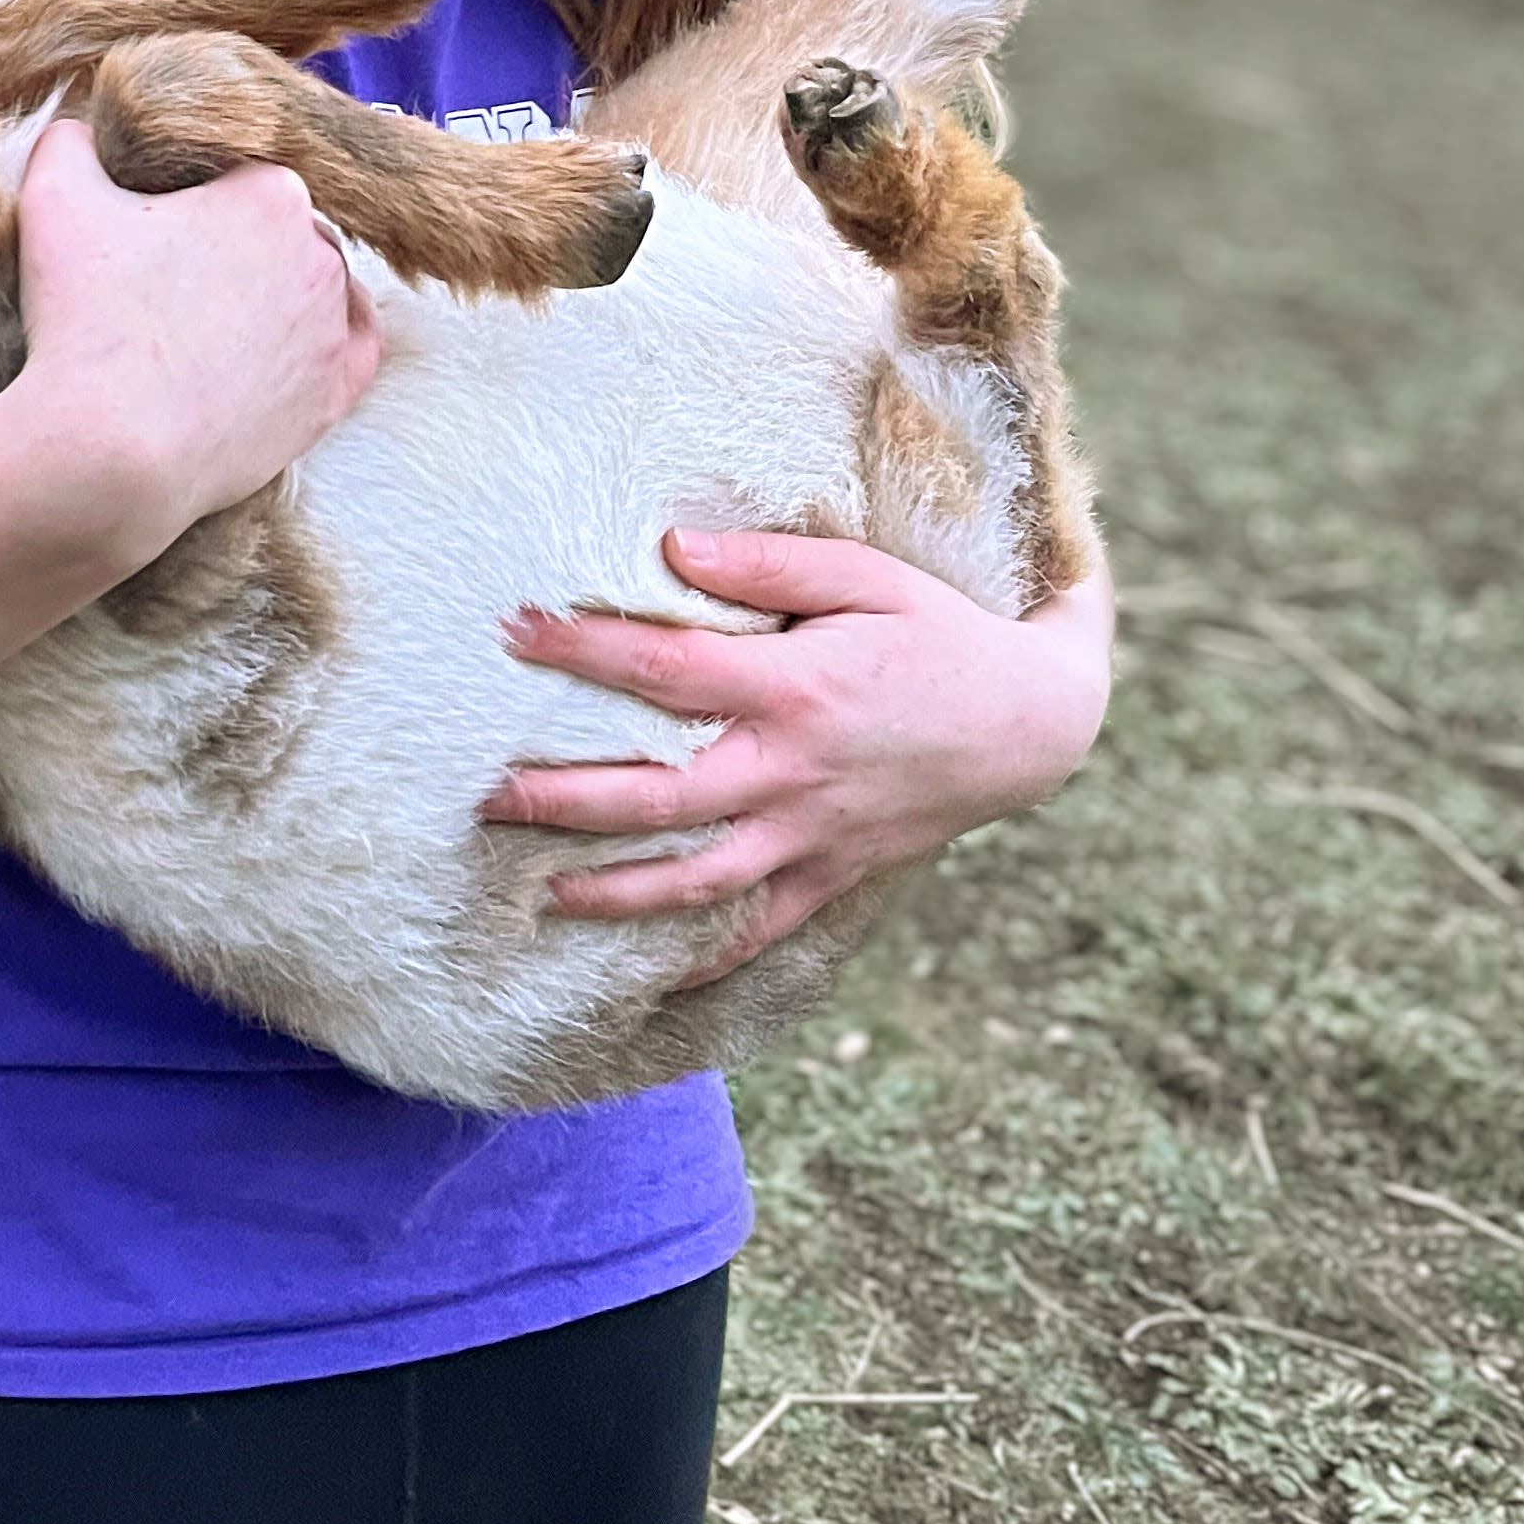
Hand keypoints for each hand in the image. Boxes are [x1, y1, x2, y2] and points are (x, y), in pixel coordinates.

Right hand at [5, 117, 378, 558]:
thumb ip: (71, 141)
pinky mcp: (335, 395)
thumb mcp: (54, 198)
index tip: (151, 233)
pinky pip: (350, 349)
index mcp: (269, 193)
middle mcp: (320, 253)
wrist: (112, 450)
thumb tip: (81, 127)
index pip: (236, 178)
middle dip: (236, 246)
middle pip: (281, 231)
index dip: (192, 201)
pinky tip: (286, 343)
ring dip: (277, 292)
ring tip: (215, 319)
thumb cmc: (85, 320)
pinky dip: (323, 341)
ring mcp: (333, 328)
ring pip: (315, 287)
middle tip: (173, 283)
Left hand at [480, 529, 1114, 983]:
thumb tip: (674, 545)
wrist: (1036, 724)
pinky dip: (703, 959)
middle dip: (567, 800)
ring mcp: (812, 836)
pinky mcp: (833, 874)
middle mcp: (792, 773)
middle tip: (487, 795)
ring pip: (697, 879)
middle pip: (660, 796)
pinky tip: (645, 978)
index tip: (513, 632)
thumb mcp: (868, 577)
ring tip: (538, 891)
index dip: (583, 651)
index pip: (665, 671)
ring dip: (615, 890)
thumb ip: (768, 565)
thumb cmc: (942, 635)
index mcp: (795, 689)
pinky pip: (760, 930)